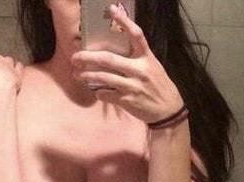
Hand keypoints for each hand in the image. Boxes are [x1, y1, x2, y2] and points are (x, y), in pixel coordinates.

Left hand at [70, 4, 183, 123]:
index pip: (136, 35)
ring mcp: (133, 86)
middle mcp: (140, 70)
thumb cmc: (158, 86)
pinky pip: (106, 94)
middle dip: (88, 57)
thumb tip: (114, 51)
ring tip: (77, 74)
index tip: (112, 10)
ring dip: (87, 76)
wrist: (168, 110)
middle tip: (75, 57)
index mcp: (147, 58)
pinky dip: (99, 93)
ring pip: (104, 78)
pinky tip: (97, 91)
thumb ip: (136, 58)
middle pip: (109, 59)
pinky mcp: (127, 101)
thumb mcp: (152, 67)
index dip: (124, 21)